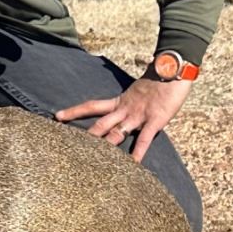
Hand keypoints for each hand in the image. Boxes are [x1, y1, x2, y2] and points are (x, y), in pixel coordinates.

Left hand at [56, 77, 190, 162]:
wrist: (174, 67)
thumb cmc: (159, 78)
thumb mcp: (138, 90)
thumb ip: (131, 100)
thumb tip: (125, 105)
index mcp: (120, 101)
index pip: (92, 106)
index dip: (74, 111)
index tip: (58, 116)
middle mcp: (125, 109)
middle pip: (100, 124)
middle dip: (85, 135)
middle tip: (67, 144)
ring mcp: (139, 115)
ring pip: (117, 133)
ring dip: (105, 146)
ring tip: (92, 160)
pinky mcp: (155, 120)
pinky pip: (144, 139)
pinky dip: (138, 152)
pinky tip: (133, 164)